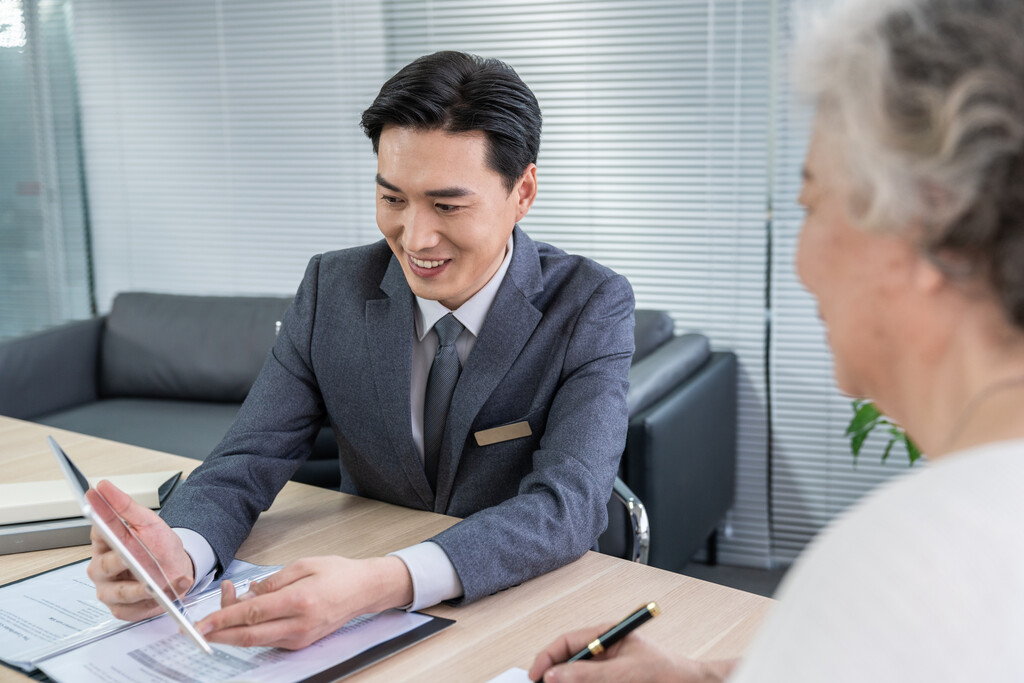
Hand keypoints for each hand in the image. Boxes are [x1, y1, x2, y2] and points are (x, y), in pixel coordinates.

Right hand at [86, 479, 194, 621]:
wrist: (177, 569)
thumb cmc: (159, 546)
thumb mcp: (147, 521)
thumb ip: (125, 505)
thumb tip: (103, 487)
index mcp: (105, 543)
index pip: (98, 531)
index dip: (100, 525)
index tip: (102, 518)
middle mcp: (102, 568)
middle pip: (106, 565)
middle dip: (121, 562)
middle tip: (130, 557)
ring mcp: (109, 590)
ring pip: (120, 592)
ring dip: (142, 588)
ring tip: (159, 583)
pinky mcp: (121, 609)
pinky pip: (131, 609)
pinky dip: (150, 603)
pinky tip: (163, 597)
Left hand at [195, 555, 413, 649]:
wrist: (364, 591)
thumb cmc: (338, 573)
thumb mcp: (305, 564)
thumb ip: (274, 580)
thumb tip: (250, 593)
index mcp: (299, 601)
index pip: (251, 614)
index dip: (222, 619)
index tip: (201, 623)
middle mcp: (298, 625)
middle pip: (248, 636)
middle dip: (219, 635)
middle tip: (196, 631)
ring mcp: (300, 638)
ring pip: (256, 641)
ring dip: (234, 629)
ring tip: (225, 606)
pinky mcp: (301, 643)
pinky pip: (269, 639)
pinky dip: (252, 630)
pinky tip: (247, 613)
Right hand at [528, 624, 736, 682]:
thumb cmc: (667, 672)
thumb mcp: (623, 672)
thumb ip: (587, 673)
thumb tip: (555, 674)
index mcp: (606, 636)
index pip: (567, 642)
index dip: (548, 657)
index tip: (536, 675)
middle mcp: (605, 652)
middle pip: (569, 661)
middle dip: (554, 675)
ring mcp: (608, 670)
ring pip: (578, 677)